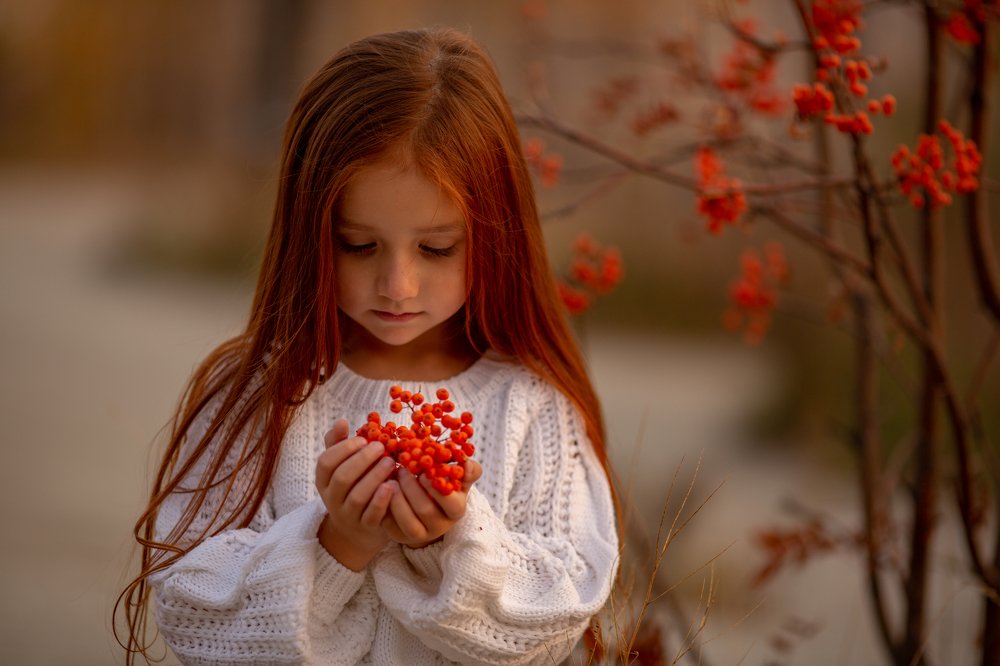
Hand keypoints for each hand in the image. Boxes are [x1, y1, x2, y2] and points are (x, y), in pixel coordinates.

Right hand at [315, 418, 396, 570]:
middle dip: (362, 460)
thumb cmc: (353, 485)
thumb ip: (339, 443)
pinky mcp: (366, 527)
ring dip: (374, 477)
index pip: (325, 463)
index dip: (343, 449)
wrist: (358, 527)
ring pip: (357, 497)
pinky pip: (372, 515)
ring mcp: (348, 515)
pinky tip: (393, 486)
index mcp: (323, 480)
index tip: (362, 439)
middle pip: (342, 478)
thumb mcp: (342, 465)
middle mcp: (332, 498)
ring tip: (390, 463)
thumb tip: (341, 421)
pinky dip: (382, 500)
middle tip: (381, 447)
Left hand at [382, 459, 482, 547]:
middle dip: (411, 488)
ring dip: (397, 498)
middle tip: (402, 470)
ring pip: (407, 520)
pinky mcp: (399, 536)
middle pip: (425, 510)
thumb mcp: (457, 480)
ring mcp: (419, 534)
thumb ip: (466, 470)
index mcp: (455, 510)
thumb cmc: (442, 488)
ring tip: (391, 481)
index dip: (437, 488)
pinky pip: (389, 524)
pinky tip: (382, 491)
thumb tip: (467, 464)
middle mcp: (439, 526)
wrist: (425, 510)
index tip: (424, 473)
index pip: (452, 504)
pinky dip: (384, 506)